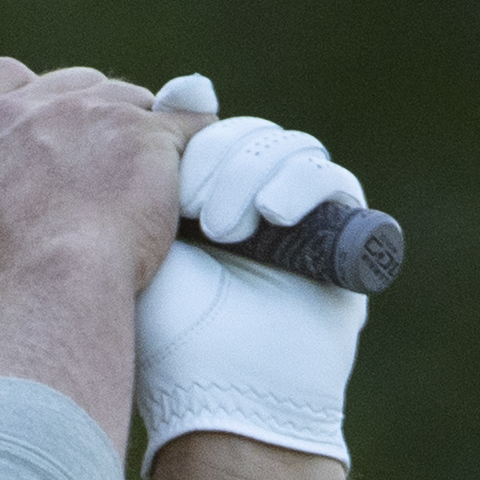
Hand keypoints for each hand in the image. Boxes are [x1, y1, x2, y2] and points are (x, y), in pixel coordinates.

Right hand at [0, 58, 185, 303]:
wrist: (49, 285)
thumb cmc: (3, 278)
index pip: (3, 77)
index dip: (33, 95)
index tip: (50, 122)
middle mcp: (27, 111)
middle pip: (76, 83)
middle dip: (94, 114)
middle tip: (106, 163)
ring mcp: (89, 114)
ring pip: (131, 99)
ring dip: (141, 129)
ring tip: (148, 178)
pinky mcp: (144, 132)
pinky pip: (188, 119)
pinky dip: (194, 135)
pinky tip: (199, 160)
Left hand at [132, 75, 364, 465]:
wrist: (220, 399)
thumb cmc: (166, 336)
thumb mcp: (139, 242)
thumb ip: (147, 169)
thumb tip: (186, 81)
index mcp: (195, 202)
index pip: (203, 134)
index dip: (187, 145)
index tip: (162, 185)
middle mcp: (248, 205)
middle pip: (244, 133)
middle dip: (218, 163)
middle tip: (195, 215)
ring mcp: (297, 220)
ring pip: (287, 147)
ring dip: (253, 176)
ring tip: (223, 230)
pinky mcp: (340, 236)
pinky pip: (333, 177)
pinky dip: (301, 185)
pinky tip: (272, 216)